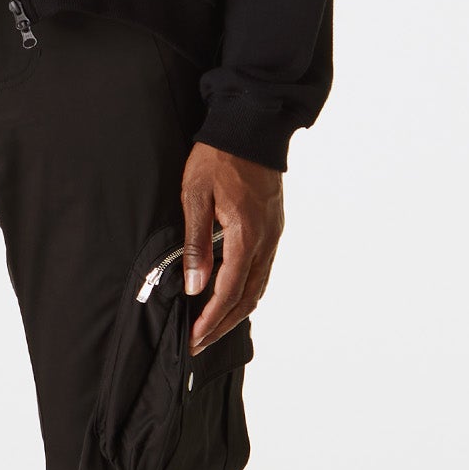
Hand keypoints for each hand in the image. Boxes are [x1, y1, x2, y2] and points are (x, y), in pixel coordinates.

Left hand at [180, 142, 283, 353]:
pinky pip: (262, 271)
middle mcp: (266, 240)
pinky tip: (231, 297)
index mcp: (247, 234)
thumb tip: (196, 286)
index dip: (211, 319)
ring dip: (235, 311)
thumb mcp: (195, 196)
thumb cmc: (218, 157)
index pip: (229, 290)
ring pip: (258, 287)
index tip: (194, 338)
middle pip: (248, 297)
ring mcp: (274, 235)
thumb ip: (196, 244)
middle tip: (199, 344)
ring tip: (212, 328)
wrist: (250, 125)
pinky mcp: (273, 227)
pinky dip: (246, 291)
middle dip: (223, 325)